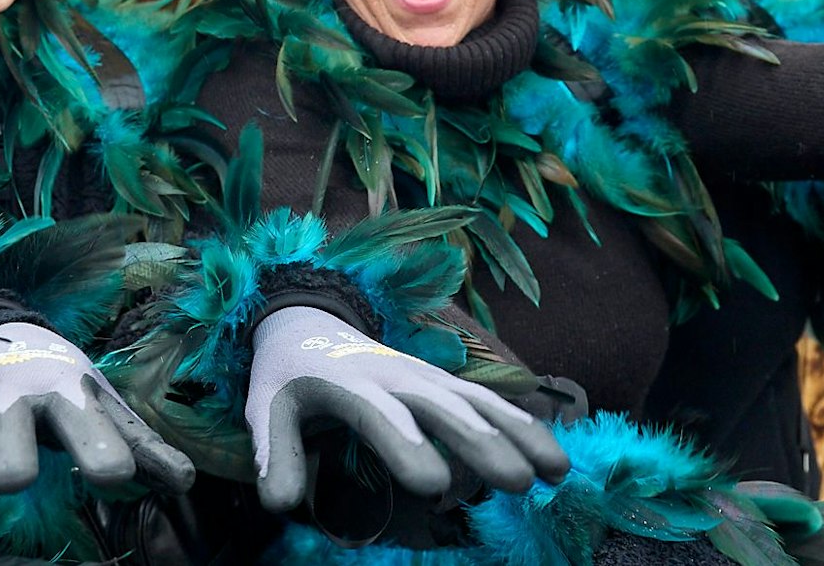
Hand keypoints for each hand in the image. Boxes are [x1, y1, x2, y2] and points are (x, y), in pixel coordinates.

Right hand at [0, 322, 194, 534]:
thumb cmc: (59, 386)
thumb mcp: (99, 404)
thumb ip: (138, 443)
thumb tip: (184, 480)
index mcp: (61, 389)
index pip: (81, 418)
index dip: (97, 444)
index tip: (114, 473)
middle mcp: (6, 396)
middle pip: (5, 426)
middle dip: (9, 452)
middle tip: (13, 478)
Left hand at [245, 305, 569, 511]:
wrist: (308, 319)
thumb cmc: (288, 374)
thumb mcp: (266, 406)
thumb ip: (275, 452)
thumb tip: (279, 503)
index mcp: (350, 382)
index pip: (381, 415)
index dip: (406, 445)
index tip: (433, 485)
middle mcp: (397, 375)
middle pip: (444, 408)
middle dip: (481, 443)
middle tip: (517, 482)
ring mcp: (427, 375)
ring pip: (480, 402)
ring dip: (520, 433)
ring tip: (557, 472)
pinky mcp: (444, 381)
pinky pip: (489, 401)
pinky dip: (523, 424)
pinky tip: (555, 456)